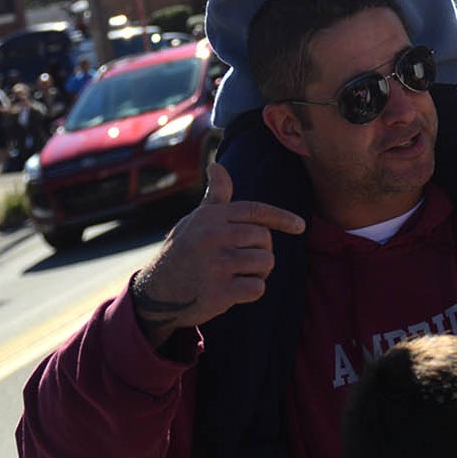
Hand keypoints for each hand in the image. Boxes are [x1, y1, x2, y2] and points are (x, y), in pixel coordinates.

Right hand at [127, 162, 305, 348]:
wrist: (156, 291)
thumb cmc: (182, 251)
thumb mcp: (195, 221)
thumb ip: (215, 197)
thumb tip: (217, 165)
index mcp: (211, 217)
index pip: (256, 211)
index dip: (282, 217)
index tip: (300, 226)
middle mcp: (213, 236)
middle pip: (265, 238)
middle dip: (262, 250)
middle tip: (245, 261)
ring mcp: (216, 264)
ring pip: (265, 262)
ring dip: (259, 272)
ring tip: (239, 274)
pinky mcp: (219, 292)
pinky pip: (257, 288)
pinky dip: (252, 291)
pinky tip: (234, 291)